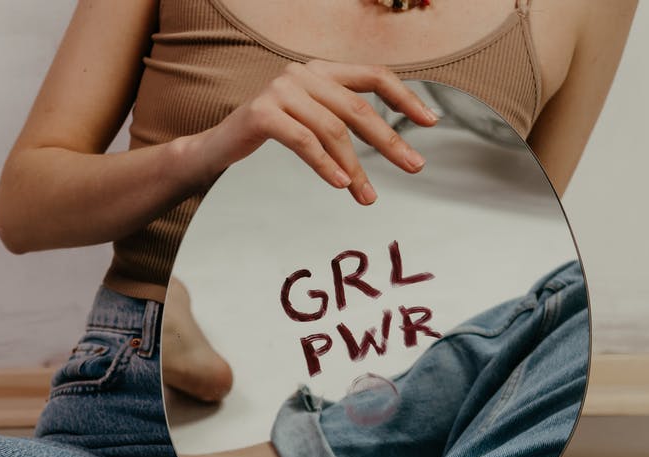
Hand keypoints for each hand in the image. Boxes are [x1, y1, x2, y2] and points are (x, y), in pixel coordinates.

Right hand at [186, 60, 438, 204]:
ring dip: (355, 167)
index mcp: (320, 70)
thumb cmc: (270, 135)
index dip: (404, 98)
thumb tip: (391, 142)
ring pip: (332, 130)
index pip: (374, 75)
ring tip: (367, 195)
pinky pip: (304, 141)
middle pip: (357, 108)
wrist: (218, 146)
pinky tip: (340, 184)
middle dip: (389, 141)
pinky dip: (325, 165)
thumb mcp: (311, 119)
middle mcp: (302, 73)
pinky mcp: (262, 113)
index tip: (429, 122)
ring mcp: (280, 89)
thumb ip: (341, 117)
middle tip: (413, 166)